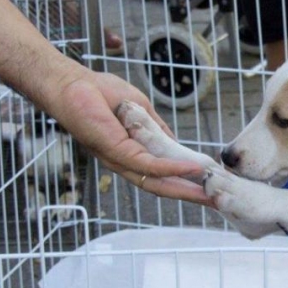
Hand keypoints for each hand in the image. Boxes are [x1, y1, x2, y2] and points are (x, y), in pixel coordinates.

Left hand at [45, 66, 211, 204]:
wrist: (71, 83)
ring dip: (185, 190)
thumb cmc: (99, 92)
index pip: (160, 176)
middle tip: (216, 203)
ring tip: (210, 195)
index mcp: (130, 155)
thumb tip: (177, 145)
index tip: (208, 188)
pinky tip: (193, 169)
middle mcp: (125, 164)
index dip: (184, 184)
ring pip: (157, 183)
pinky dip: (172, 169)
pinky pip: (149, 165)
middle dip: (190, 196)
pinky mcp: (117, 152)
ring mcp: (120, 160)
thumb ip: (157, 129)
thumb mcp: (139, 110)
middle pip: (162, 187)